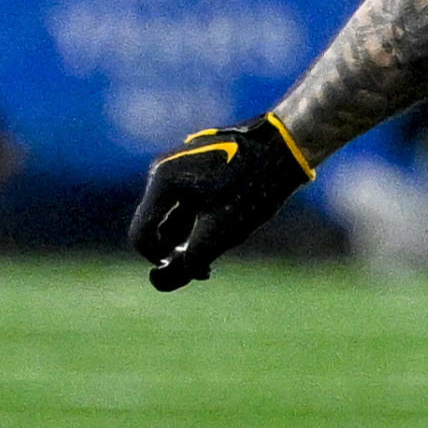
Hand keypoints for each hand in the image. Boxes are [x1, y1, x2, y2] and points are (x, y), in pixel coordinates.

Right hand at [128, 114, 313, 290]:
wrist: (287, 144)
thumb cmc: (255, 185)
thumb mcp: (222, 231)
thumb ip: (190, 259)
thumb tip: (159, 282)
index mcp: (163, 181)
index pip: (141, 235)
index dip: (158, 261)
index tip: (188, 271)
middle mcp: (164, 171)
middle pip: (157, 227)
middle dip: (178, 250)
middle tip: (209, 265)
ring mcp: (180, 167)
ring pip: (174, 217)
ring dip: (191, 240)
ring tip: (223, 244)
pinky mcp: (197, 169)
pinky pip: (187, 204)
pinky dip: (201, 223)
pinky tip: (228, 231)